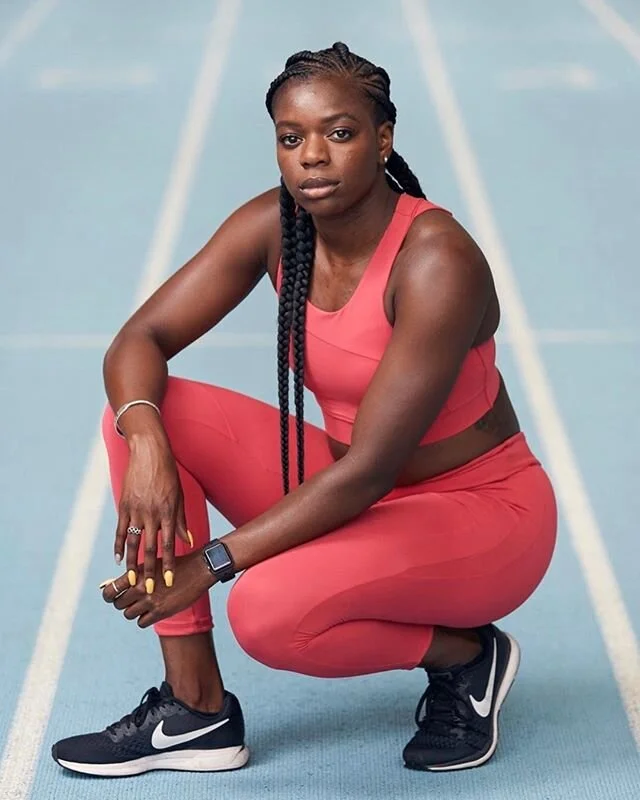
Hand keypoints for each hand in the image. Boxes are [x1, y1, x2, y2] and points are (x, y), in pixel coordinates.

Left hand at [100, 549, 213, 627]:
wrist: (197, 569)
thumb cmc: (172, 565)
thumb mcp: (150, 565)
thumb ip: (132, 576)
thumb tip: (110, 586)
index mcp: (136, 574)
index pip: (109, 591)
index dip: (108, 595)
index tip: (112, 596)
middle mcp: (140, 588)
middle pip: (118, 604)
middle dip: (123, 603)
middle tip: (131, 600)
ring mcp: (150, 601)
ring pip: (128, 614)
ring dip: (134, 611)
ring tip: (143, 605)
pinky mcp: (161, 612)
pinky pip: (141, 622)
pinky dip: (144, 619)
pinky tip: (151, 611)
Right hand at [115, 434, 191, 591]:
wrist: (149, 452)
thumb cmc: (168, 474)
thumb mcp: (179, 496)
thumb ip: (181, 521)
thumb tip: (188, 542)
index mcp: (168, 512)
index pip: (170, 544)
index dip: (170, 564)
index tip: (169, 582)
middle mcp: (152, 513)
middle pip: (150, 548)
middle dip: (149, 571)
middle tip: (149, 590)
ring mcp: (136, 510)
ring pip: (133, 543)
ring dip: (131, 564)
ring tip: (130, 582)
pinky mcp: (124, 505)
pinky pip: (120, 530)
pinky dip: (119, 546)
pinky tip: (119, 560)